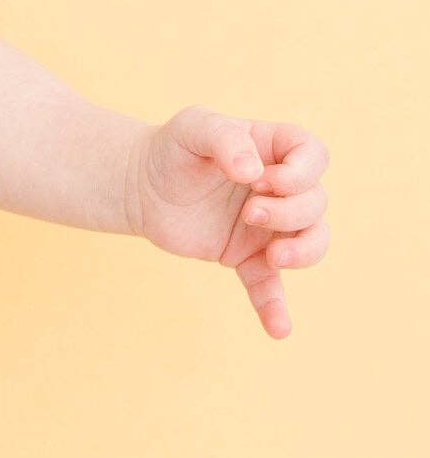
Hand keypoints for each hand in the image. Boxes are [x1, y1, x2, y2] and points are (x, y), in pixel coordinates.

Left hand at [128, 104, 330, 340]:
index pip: (315, 156)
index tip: (261, 180)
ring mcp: (267, 226)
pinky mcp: (245, 258)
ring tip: (272, 258)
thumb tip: (253, 173)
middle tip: (248, 212)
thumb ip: (225, 139)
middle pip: (317, 202)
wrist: (140, 187)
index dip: (300, 173)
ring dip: (303, 252)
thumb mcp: (194, 127)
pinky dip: (275, 308)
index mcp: (275, 151)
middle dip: (291, 212)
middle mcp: (280, 189)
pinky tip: (279, 330)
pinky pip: (269, 287)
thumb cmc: (172, 150)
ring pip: (312, 242)